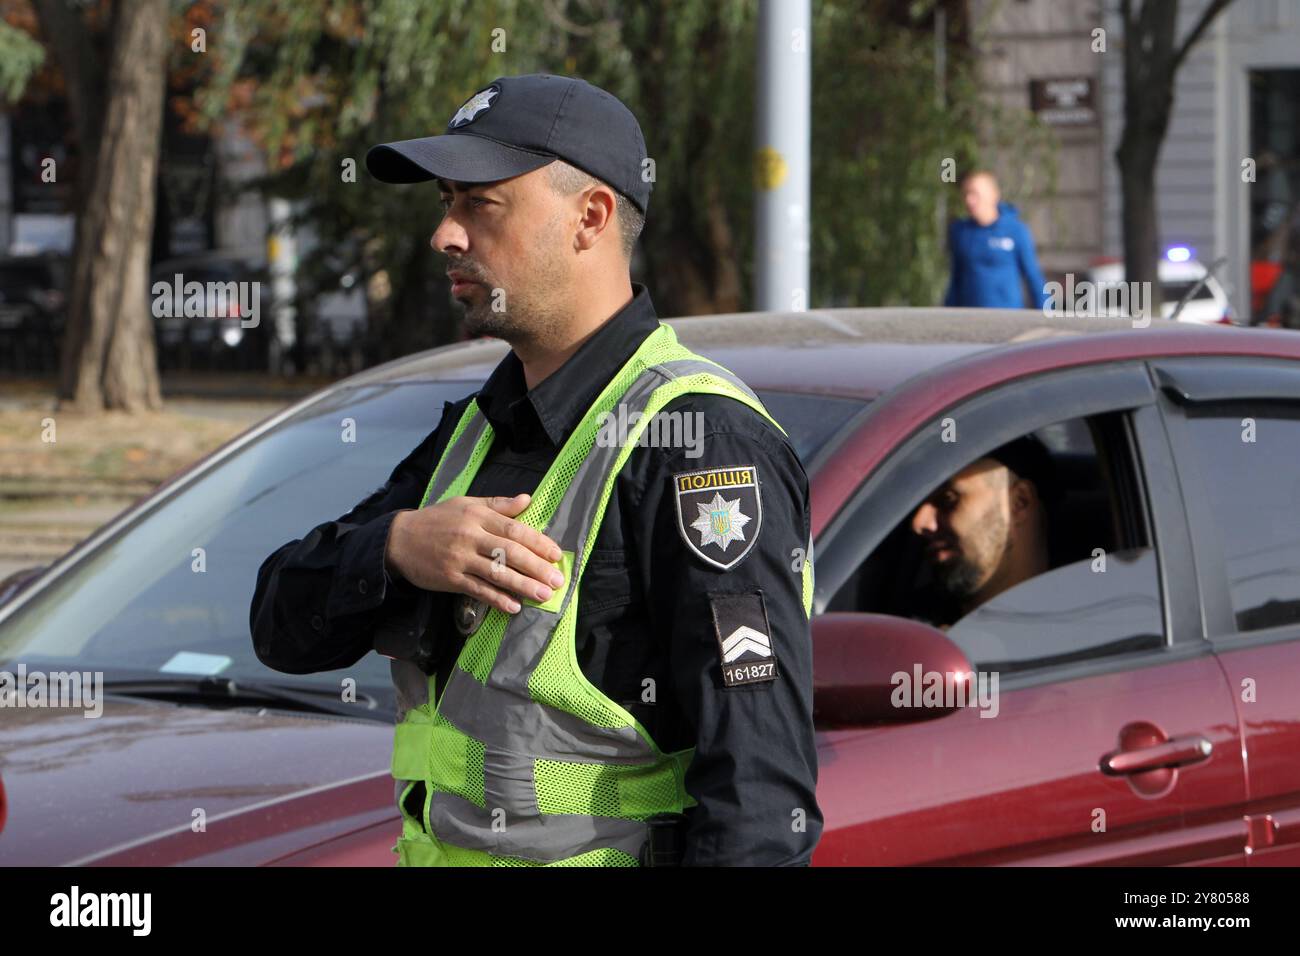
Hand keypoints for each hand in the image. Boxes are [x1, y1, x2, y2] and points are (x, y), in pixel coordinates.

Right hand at [384, 493, 564, 614]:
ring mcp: (460, 558)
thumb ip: (497, 505)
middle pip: (510, 552)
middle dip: (536, 567)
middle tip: (557, 580)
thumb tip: (527, 499)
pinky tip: (513, 606)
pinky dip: (497, 599)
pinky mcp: (450, 578)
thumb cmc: (436, 520)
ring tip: (543, 595)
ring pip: (497, 573)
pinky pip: (478, 590)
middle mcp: (471, 536)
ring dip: (523, 585)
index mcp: (477, 516)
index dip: (538, 542)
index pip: (515, 529)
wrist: (399, 539)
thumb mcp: (465, 505)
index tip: (556, 554)